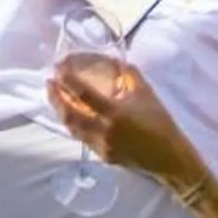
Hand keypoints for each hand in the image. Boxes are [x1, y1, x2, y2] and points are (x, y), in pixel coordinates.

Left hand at [46, 55, 201, 194]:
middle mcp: (103, 131)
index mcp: (115, 113)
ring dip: (60, 110)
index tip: (58, 67)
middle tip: (49, 81)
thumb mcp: (145, 92)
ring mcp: (101, 146)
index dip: (67, 79)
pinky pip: (81, 137)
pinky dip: (72, 123)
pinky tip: (71, 113)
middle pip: (70, 113)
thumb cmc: (159, 122)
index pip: (83, 94)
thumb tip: (113, 59)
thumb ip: (127, 74)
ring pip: (72, 127)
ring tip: (54, 95)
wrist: (168, 158)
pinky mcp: (102, 156)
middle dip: (55, 96)